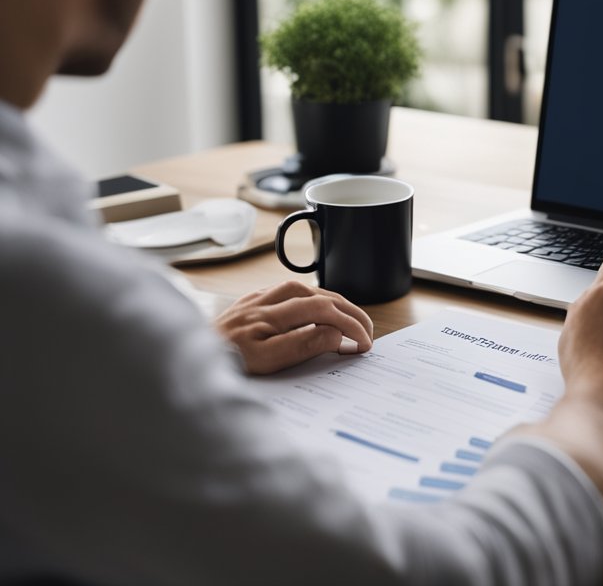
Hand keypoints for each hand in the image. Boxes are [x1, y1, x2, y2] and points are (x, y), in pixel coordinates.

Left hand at [214, 280, 372, 374]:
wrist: (183, 357)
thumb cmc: (224, 362)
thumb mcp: (265, 362)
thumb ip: (302, 344)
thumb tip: (335, 332)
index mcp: (273, 311)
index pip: (325, 310)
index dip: (350, 325)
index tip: (364, 344)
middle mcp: (268, 298)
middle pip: (322, 296)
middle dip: (350, 312)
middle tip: (368, 332)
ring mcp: (260, 297)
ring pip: (310, 291)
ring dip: (336, 304)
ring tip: (353, 321)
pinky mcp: (254, 301)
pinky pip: (294, 293)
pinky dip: (316, 301)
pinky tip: (321, 311)